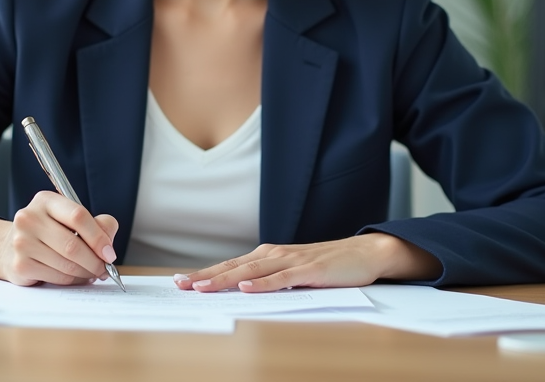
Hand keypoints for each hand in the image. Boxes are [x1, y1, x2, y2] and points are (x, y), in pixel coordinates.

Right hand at [0, 190, 120, 286]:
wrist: (10, 246)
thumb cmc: (48, 231)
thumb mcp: (70, 218)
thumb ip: (96, 223)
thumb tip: (108, 243)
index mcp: (45, 200)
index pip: (78, 216)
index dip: (98, 237)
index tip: (109, 252)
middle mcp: (29, 218)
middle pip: (72, 245)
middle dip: (95, 261)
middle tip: (105, 268)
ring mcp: (22, 242)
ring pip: (66, 264)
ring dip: (86, 273)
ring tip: (92, 272)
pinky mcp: (20, 265)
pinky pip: (57, 277)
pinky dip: (72, 280)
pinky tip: (75, 276)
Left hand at [174, 233, 440, 292]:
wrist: (363, 253)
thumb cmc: (327, 266)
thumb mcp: (293, 273)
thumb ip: (269, 279)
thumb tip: (241, 291)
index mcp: (269, 256)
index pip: (231, 266)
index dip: (206, 273)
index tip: (181, 281)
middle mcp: (275, 254)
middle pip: (234, 266)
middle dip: (206, 276)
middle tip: (181, 285)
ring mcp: (292, 261)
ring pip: (252, 271)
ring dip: (225, 279)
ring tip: (203, 287)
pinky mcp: (309, 271)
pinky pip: (281, 278)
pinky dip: (262, 283)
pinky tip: (246, 288)